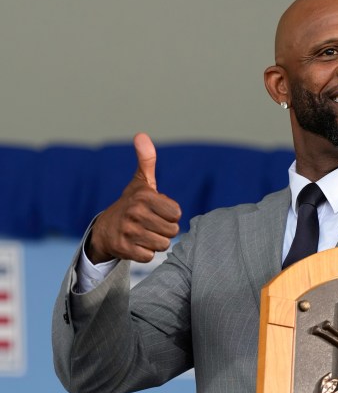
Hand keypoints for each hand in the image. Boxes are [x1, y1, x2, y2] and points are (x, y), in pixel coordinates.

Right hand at [87, 133, 181, 263]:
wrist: (104, 229)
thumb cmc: (130, 204)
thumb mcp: (140, 183)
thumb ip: (146, 161)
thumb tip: (141, 135)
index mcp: (144, 196)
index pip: (176, 213)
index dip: (171, 215)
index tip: (159, 212)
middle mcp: (135, 213)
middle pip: (172, 231)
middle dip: (165, 230)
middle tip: (152, 225)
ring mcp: (129, 232)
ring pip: (162, 245)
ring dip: (156, 242)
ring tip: (145, 234)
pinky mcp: (124, 249)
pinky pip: (149, 256)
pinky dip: (145, 253)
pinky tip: (137, 244)